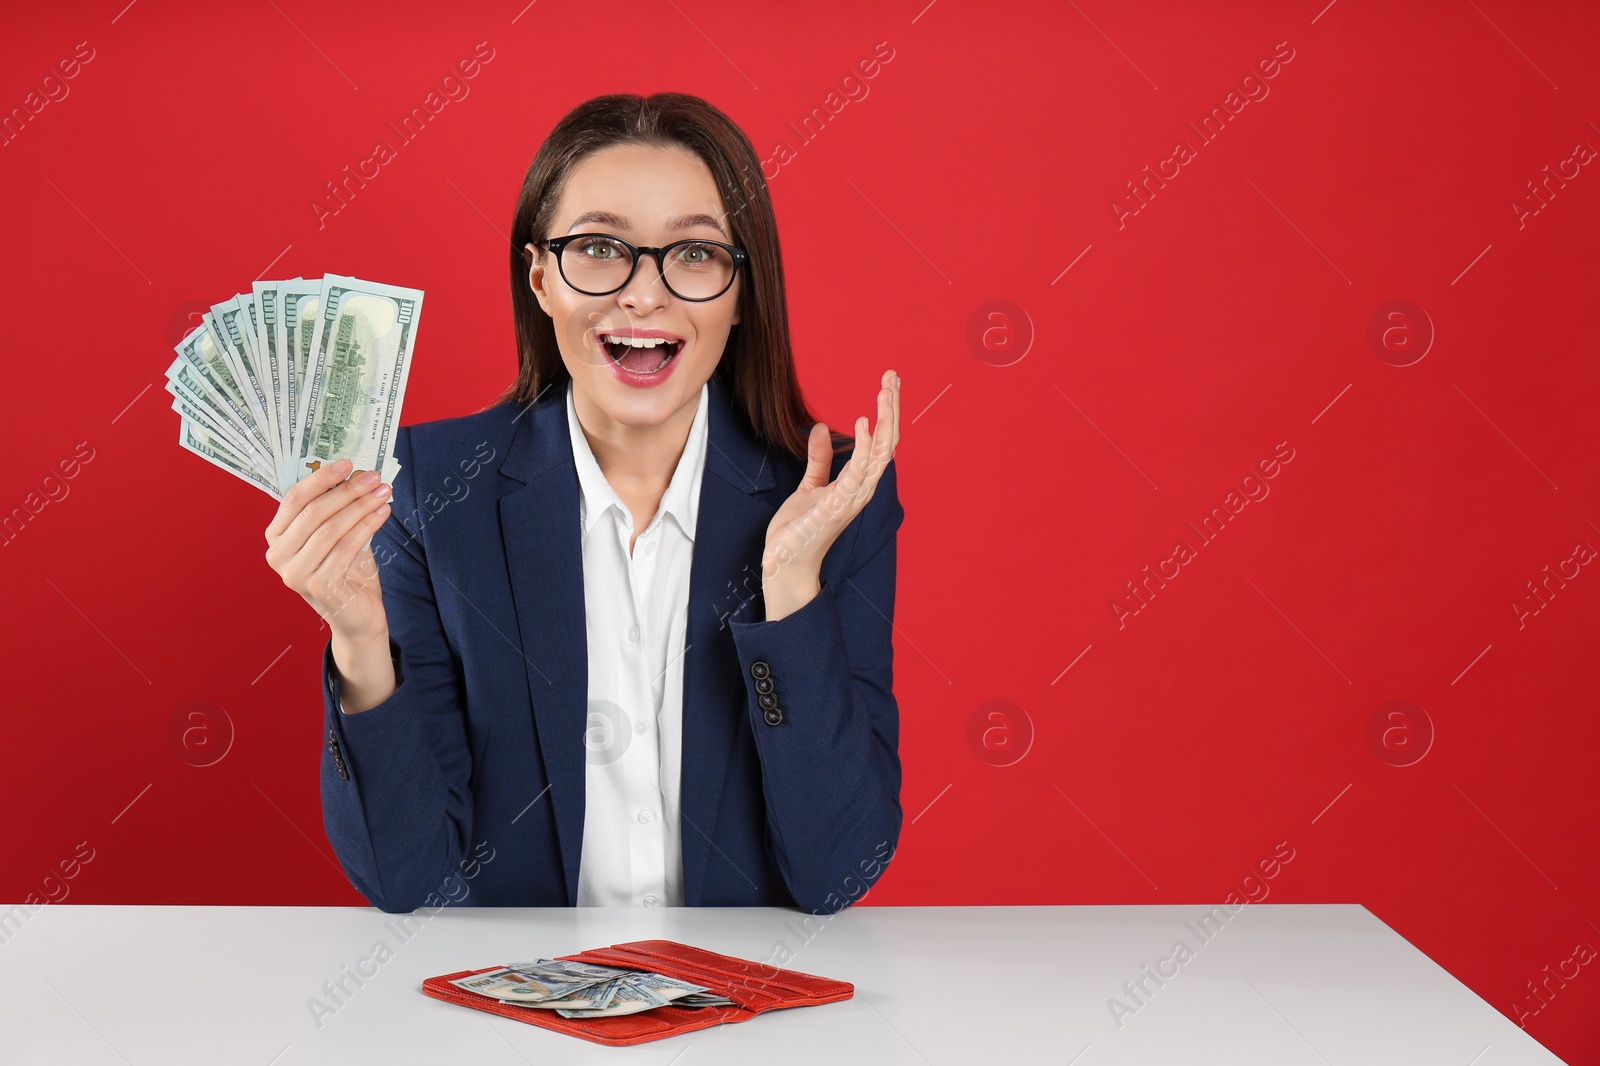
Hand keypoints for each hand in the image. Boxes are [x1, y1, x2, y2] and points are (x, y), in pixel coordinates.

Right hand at [264, 457, 392, 643]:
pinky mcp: (318, 586)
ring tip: (384, 492)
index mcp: (276, 536)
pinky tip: (383, 513)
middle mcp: (278, 555)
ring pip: (332, 528)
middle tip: (374, 477)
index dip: (321, 478)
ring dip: (361, 506)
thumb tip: (356, 472)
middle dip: (347, 490)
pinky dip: (367, 526)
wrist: (357, 615)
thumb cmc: (346, 570)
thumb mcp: (336, 534)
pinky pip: (346, 547)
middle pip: (314, 511)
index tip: (348, 462)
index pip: (294, 498)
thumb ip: (336, 508)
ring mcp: (295, 573)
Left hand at [761, 368, 900, 610]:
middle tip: (893, 377)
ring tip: (885, 391)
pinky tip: (862, 423)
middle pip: (887, 444)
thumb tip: (820, 429)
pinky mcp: (836, 506)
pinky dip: (863, 447)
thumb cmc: (800, 529)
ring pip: (879, 454)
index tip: (888, 384)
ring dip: (884, 421)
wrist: (786, 563)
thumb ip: (819, 459)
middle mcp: (861, 490)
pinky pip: (856, 473)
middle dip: (892, 410)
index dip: (887, 414)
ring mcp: (852, 499)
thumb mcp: (808, 486)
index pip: (881, 444)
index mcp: (857, 484)